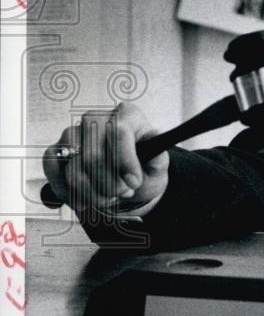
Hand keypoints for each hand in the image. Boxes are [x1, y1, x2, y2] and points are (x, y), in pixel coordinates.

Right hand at [42, 102, 168, 216]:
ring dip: (90, 192)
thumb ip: (158, 156)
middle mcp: (96, 118)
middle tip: (123, 194)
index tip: (134, 184)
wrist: (125, 181)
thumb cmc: (142, 169)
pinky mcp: (56, 150)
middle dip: (108, 183)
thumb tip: (156, 135)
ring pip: (73, 167)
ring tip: (108, 199)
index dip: (125, 161)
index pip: (119, 131)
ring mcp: (72, 133)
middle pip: (92, 154)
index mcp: (126, 115)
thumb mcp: (157, 166)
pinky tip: (84, 201)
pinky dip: (68, 192)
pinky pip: (54, 171)